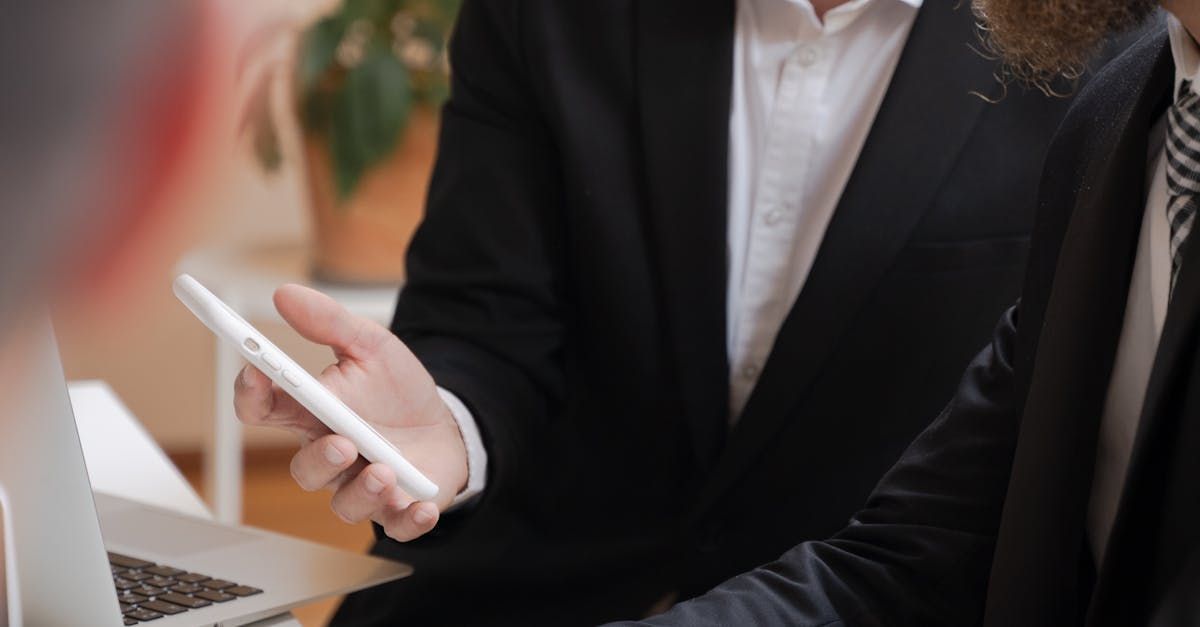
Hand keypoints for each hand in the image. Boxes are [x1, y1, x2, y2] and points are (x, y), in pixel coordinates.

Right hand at [233, 284, 467, 540]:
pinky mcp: (399, 509)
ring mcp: (363, 486)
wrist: (448, 426)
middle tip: (342, 442)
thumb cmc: (399, 391)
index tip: (255, 372)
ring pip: (345, 504)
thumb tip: (285, 293)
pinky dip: (407, 519)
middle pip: (304, 469)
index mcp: (315, 414)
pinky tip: (418, 504)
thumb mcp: (372, 346)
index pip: (266, 410)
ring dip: (363, 491)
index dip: (252, 394)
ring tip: (384, 471)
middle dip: (319, 459)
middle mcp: (331, 455)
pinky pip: (396, 525)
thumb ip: (331, 323)